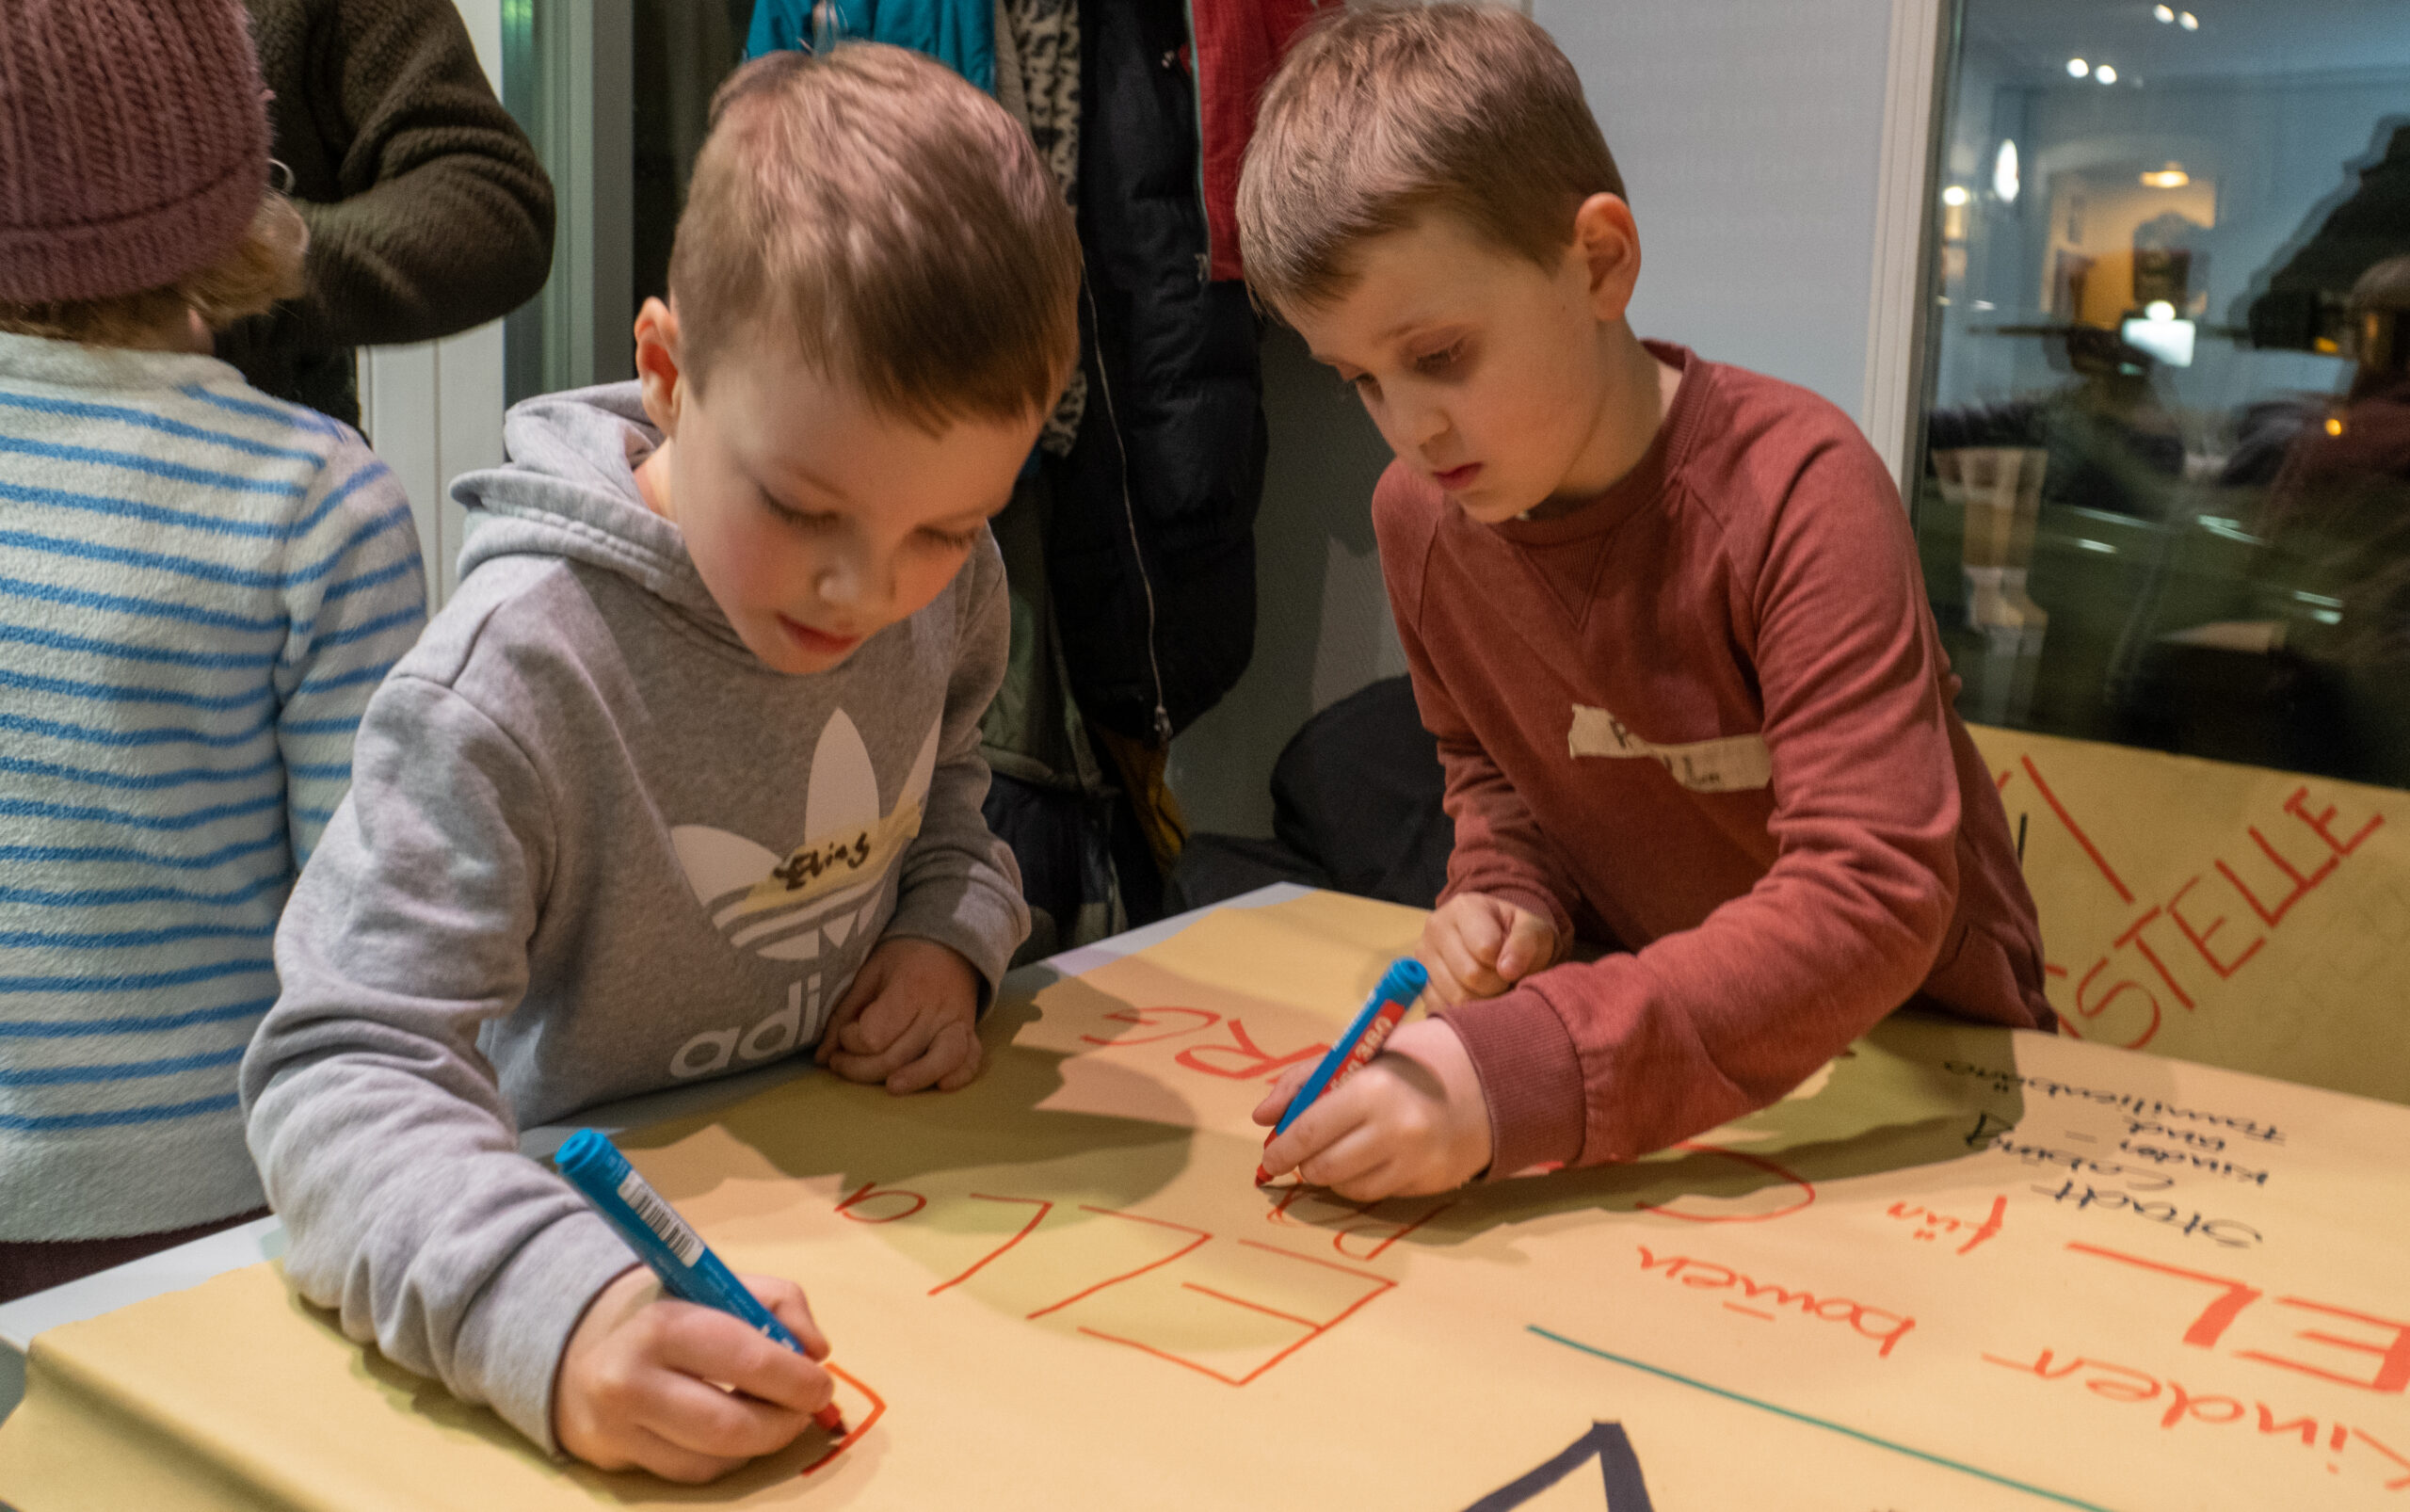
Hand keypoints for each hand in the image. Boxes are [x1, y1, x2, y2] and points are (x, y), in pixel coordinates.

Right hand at [554, 1267, 833, 1482]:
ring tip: (775, 1416)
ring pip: (715, 1460)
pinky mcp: (617, 1460)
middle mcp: (631, 1382)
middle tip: (807, 1408)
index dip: (796, 1379)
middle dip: (784, 1422)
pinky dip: (728, 1457)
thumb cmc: (668, 1309)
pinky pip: (692, 1473)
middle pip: (731, 1426)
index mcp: (662, 1325)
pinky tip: (736, 1430)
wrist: (580, 1341)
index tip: (820, 1382)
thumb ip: (778, 1303)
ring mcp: (618, 1429)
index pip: (745, 1361)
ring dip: (761, 1442)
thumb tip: (815, 1351)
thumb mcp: (718, 1284)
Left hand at [815, 936, 983, 1092]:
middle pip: (898, 1056)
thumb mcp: (868, 973)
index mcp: (907, 989)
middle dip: (861, 1068)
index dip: (852, 1040)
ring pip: (940, 1061)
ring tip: (890, 1088)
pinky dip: (961, 1075)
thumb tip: (822, 1058)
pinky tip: (941, 1086)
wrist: (949, 944)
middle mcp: (935, 1010)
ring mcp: (957, 1023)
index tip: (846, 1031)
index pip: (875, 1035)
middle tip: (841, 1063)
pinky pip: (971, 1059)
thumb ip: (844, 1013)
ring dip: (913, 1079)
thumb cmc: (902, 957)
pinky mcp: (970, 1032)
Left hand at [1251, 1018, 1493, 1200]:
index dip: (1280, 1149)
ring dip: (1331, 1175)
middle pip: (1323, 1168)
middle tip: (1297, 1156)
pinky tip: (1368, 1159)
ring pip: (1348, 1188)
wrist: (1490, 1078)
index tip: (1268, 1156)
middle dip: (1302, 1164)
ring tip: (1336, 1153)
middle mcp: (1395, 1131)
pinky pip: (1379, 1194)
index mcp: (1373, 1089)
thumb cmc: (1414, 1061)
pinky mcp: (1430, 1183)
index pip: (1309, 1132)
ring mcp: (1416, 1163)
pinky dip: (1363, 1181)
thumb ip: (1306, 1080)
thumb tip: (1263, 1116)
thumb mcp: (1361, 1054)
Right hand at [1419, 893, 1557, 1004]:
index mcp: (1464, 907)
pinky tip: (1473, 995)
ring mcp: (1422, 955)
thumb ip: (1525, 944)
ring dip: (1482, 1000)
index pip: (1485, 948)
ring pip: (1456, 996)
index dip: (1506, 962)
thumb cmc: (1517, 935)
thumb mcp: (1533, 930)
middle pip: (1470, 974)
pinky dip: (1463, 1010)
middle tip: (1504, 978)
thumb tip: (1507, 970)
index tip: (1512, 960)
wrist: (1498, 940)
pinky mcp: (1418, 981)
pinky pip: (1440, 1007)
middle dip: (1496, 984)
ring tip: (1490, 986)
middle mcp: (1436, 927)